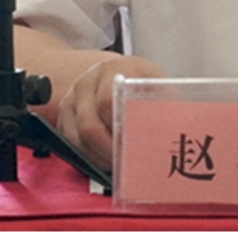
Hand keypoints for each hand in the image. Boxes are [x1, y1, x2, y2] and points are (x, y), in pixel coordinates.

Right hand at [56, 55, 164, 169]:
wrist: (114, 74)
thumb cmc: (138, 82)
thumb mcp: (156, 83)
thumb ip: (163, 102)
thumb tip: (174, 128)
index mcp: (112, 70)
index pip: (107, 101)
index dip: (120, 128)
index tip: (135, 144)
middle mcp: (87, 83)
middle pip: (90, 126)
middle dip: (111, 150)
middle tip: (129, 163)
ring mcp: (71, 101)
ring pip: (79, 140)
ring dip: (101, 158)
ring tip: (121, 166)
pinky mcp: (63, 120)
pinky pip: (71, 146)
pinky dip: (90, 159)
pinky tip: (107, 161)